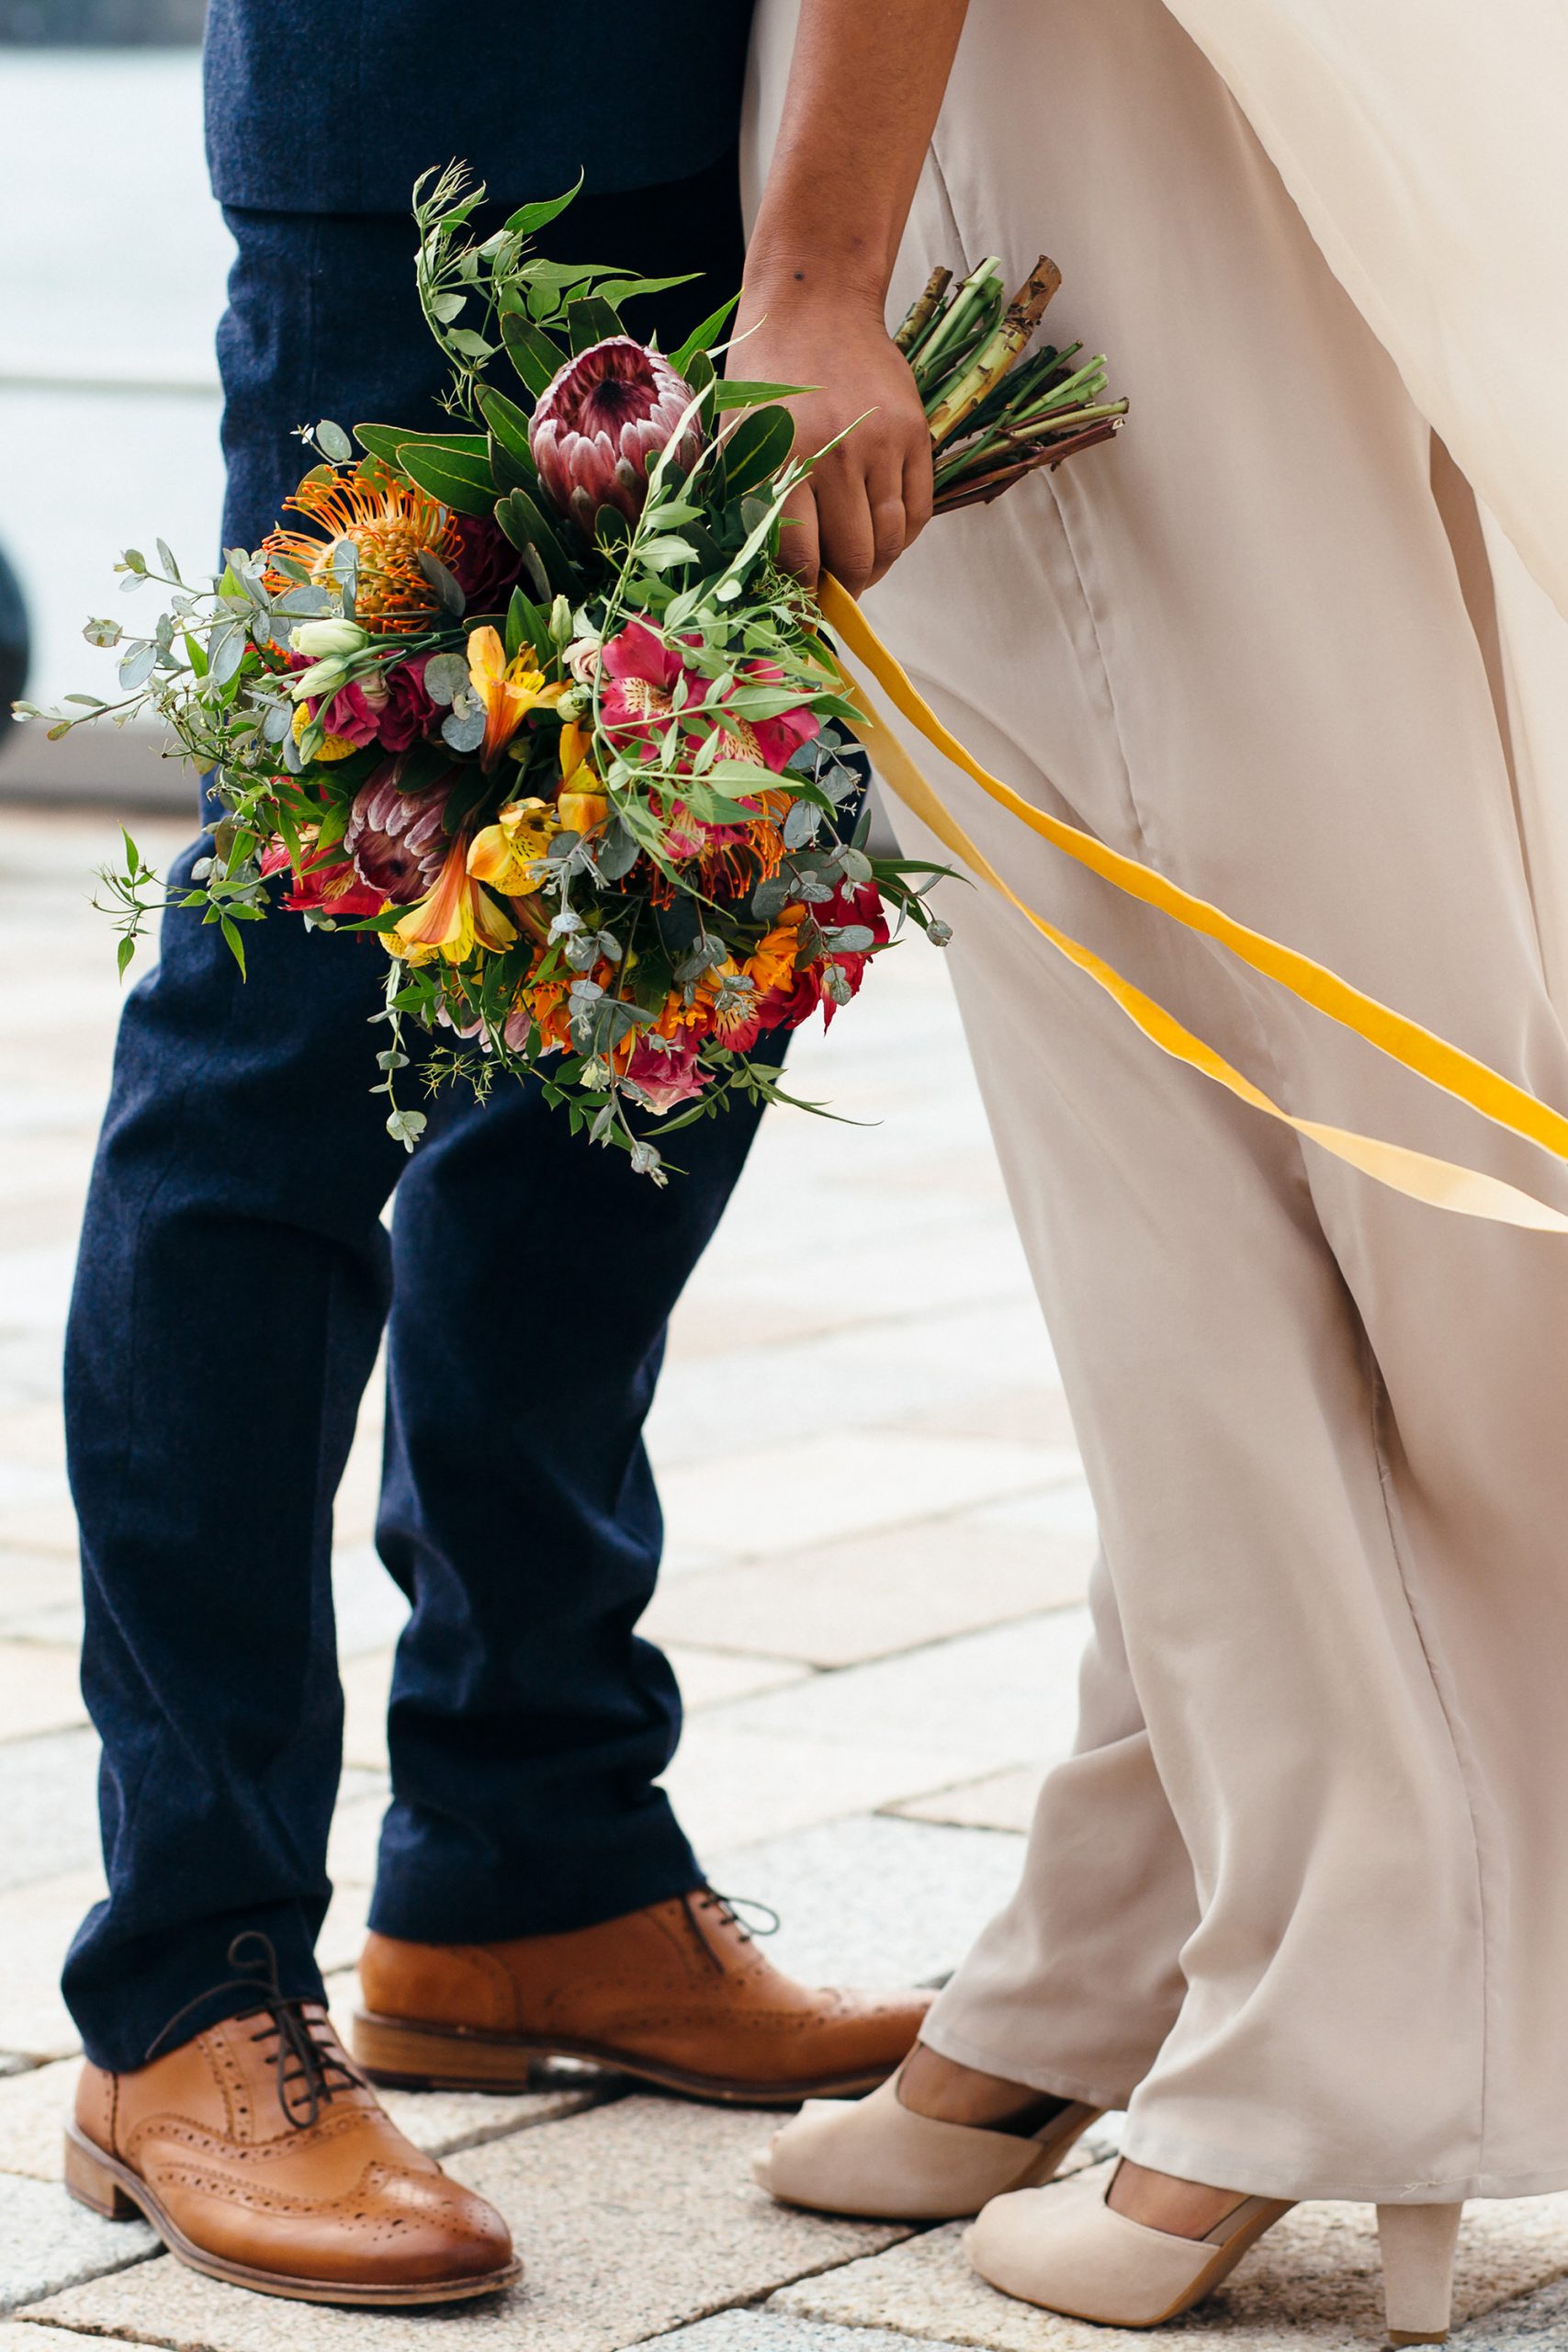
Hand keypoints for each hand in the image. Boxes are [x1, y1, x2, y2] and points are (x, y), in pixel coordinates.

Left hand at [731, 280, 933, 597]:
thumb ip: (758, 505)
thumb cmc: (766, 378)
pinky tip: (882, 536)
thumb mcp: (742, 440)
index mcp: (784, 461)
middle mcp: (837, 456)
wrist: (815, 303)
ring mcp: (882, 444)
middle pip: (854, 558)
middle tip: (832, 596)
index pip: (802, 558)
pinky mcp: (914, 433)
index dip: (802, 597)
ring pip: (891, 541)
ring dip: (875, 568)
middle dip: (843, 590)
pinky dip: (902, 537)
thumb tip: (779, 576)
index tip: (800, 612)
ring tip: (857, 569)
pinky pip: (918, 511)